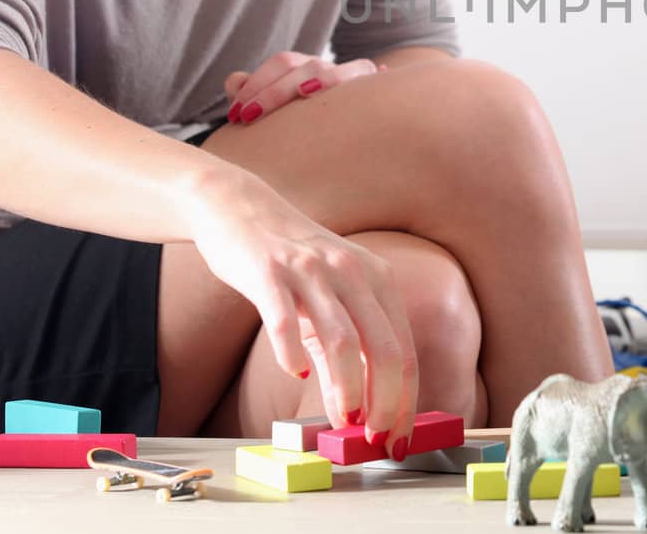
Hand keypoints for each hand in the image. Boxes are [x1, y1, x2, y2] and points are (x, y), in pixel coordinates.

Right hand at [185, 170, 418, 451]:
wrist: (241, 209)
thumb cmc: (290, 264)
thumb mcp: (331, 297)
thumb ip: (345, 347)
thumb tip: (356, 411)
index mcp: (377, 279)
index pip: (404, 349)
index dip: (405, 398)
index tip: (400, 437)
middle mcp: (352, 271)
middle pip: (384, 348)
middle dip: (386, 401)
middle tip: (376, 437)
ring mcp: (311, 270)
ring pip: (342, 340)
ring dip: (347, 388)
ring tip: (344, 422)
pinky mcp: (269, 272)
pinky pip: (283, 319)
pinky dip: (291, 351)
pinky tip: (293, 372)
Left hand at [225, 52, 385, 123]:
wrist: (348, 118)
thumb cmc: (298, 117)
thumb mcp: (272, 103)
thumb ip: (250, 91)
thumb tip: (234, 82)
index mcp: (302, 66)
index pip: (281, 63)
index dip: (257, 84)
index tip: (236, 115)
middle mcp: (327, 68)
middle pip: (306, 66)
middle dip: (275, 91)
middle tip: (248, 117)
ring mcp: (352, 77)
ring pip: (340, 70)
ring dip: (323, 78)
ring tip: (304, 90)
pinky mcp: (374, 88)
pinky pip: (376, 76)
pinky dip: (377, 75)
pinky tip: (381, 73)